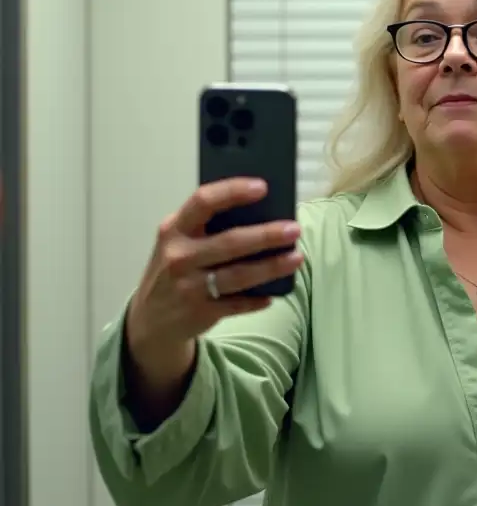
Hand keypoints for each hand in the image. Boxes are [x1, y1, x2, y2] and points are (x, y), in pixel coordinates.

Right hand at [126, 177, 303, 364]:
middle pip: (230, 242)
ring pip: (239, 275)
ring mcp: (189, 286)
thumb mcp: (178, 241)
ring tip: (296, 257)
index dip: (233, 191)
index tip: (262, 187)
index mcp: (174, 230)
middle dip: (266, 235)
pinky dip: (258, 299)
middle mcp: (179, 256)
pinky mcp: (201, 312)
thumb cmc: (174, 269)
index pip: (203, 201)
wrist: (150, 318)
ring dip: (271, 266)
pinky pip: (238, 304)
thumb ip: (205, 226)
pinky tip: (274, 293)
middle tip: (293, 229)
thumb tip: (258, 211)